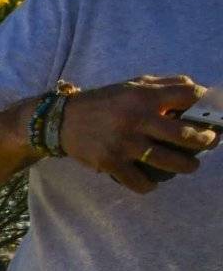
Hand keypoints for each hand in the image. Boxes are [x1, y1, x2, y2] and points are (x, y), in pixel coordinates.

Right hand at [61, 76, 216, 193]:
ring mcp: (124, 143)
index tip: (214, 114)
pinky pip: (139, 181)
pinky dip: (150, 185)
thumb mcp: (134, 84)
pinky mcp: (110, 162)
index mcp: (146, 95)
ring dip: (187, 166)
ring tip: (191, 166)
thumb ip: (165, 86)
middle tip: (209, 143)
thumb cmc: (105, 102)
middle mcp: (137, 118)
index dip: (208, 104)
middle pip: (186, 133)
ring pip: (168, 160)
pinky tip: (153, 183)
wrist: (62, 120)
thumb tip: (200, 92)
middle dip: (205, 140)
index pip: (190, 96)